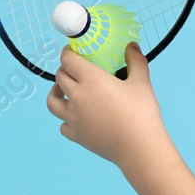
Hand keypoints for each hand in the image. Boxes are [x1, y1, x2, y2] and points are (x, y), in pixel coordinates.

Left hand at [46, 42, 162, 165]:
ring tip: (63, 91)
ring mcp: (74, 118)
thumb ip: (135, 61)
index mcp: (91, 80)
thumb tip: (132, 47)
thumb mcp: (141, 83)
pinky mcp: (77, 135)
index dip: (67, 53)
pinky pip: (62, 125)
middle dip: (65, 70)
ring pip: (52, 101)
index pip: (68, 60)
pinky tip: (76, 117)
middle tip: (74, 69)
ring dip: (55, 93)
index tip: (72, 51)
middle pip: (59, 77)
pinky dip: (66, 119)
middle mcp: (77, 97)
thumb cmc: (141, 113)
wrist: (139, 147)